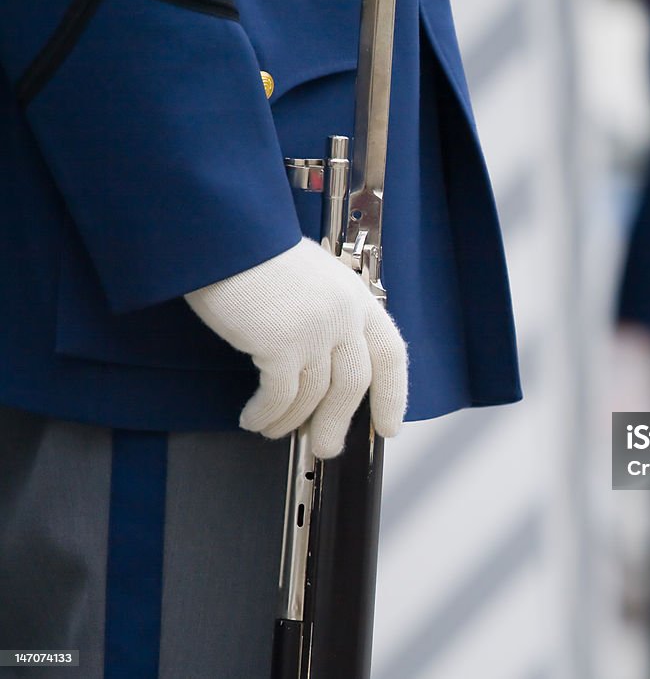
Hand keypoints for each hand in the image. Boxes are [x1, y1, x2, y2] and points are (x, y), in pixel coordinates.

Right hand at [185, 238, 407, 457]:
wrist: (227, 230)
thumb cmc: (258, 249)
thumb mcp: (312, 276)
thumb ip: (328, 312)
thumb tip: (326, 357)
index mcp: (357, 298)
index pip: (391, 355)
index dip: (393, 395)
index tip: (389, 425)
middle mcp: (343, 316)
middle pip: (353, 385)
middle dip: (337, 423)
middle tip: (326, 447)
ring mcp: (315, 331)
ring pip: (314, 396)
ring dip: (293, 422)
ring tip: (275, 432)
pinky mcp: (281, 344)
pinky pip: (279, 395)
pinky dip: (266, 414)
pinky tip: (254, 419)